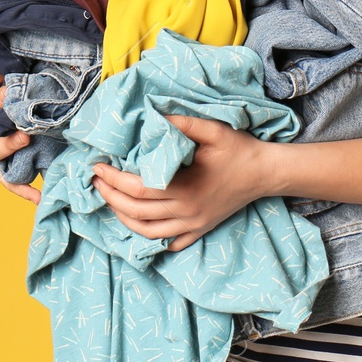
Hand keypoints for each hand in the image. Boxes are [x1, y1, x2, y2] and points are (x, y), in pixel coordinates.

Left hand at [91, 113, 273, 252]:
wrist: (265, 173)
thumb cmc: (239, 149)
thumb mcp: (213, 130)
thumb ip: (182, 124)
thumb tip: (154, 117)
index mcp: (185, 187)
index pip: (138, 188)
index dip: (113, 179)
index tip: (98, 166)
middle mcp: (186, 210)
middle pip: (136, 211)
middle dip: (110, 197)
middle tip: (96, 182)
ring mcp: (193, 224)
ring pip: (147, 232)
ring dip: (123, 219)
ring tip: (109, 202)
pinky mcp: (200, 230)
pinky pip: (169, 244)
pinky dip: (149, 239)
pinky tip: (138, 226)